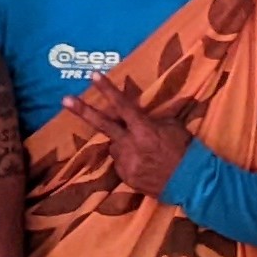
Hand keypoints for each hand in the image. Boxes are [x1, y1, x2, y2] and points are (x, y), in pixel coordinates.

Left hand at [65, 73, 188, 197]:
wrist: (192, 181)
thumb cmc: (185, 149)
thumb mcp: (173, 126)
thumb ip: (152, 120)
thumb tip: (139, 118)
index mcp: (143, 128)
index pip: (122, 105)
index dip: (108, 89)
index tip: (93, 75)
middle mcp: (130, 144)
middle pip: (102, 124)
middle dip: (82, 111)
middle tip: (64, 99)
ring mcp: (126, 161)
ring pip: (115, 147)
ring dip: (124, 145)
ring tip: (145, 152)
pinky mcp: (126, 177)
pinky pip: (122, 164)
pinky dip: (129, 161)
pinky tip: (145, 165)